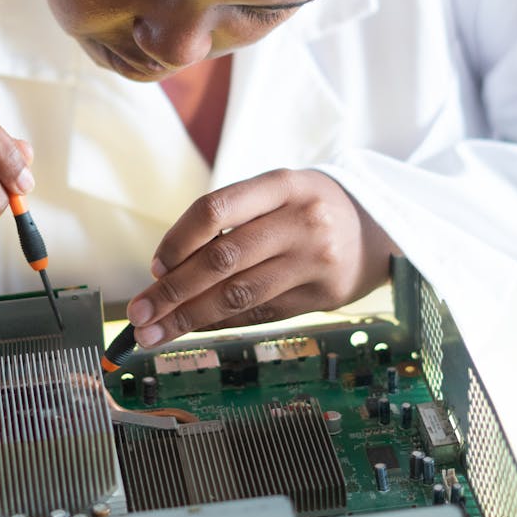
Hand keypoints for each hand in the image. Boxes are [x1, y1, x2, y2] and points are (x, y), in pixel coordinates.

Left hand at [127, 168, 398, 346]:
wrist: (376, 229)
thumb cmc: (307, 207)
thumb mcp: (277, 192)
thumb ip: (231, 221)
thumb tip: (167, 271)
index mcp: (282, 184)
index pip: (216, 208)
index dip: (178, 239)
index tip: (155, 266)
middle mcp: (300, 220)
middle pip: (222, 259)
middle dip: (173, 290)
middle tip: (140, 314)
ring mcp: (314, 260)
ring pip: (239, 294)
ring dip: (190, 317)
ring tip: (155, 332)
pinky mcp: (322, 296)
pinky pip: (260, 314)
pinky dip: (221, 323)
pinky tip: (195, 329)